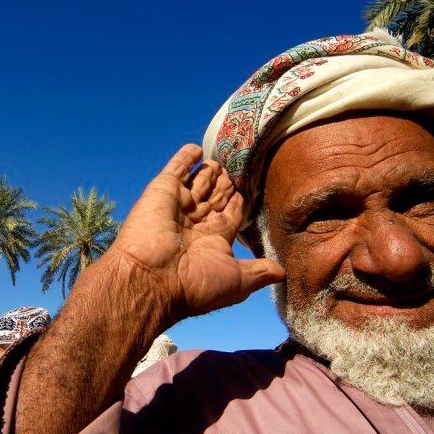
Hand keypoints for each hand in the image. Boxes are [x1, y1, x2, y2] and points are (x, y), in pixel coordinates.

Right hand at [108, 144, 284, 319]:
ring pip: (199, 181)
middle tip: (237, 169)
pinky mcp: (163, 189)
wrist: (151, 278)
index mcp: (213, 240)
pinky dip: (185, 158)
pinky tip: (196, 149)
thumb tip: (283, 273)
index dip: (237, 203)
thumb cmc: (194, 285)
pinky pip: (176, 169)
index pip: (229, 215)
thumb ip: (259, 271)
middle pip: (215, 196)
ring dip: (210, 171)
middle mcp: (196, 221)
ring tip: (221, 160)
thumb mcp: (237, 281)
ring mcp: (179, 204)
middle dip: (225, 184)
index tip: (245, 191)